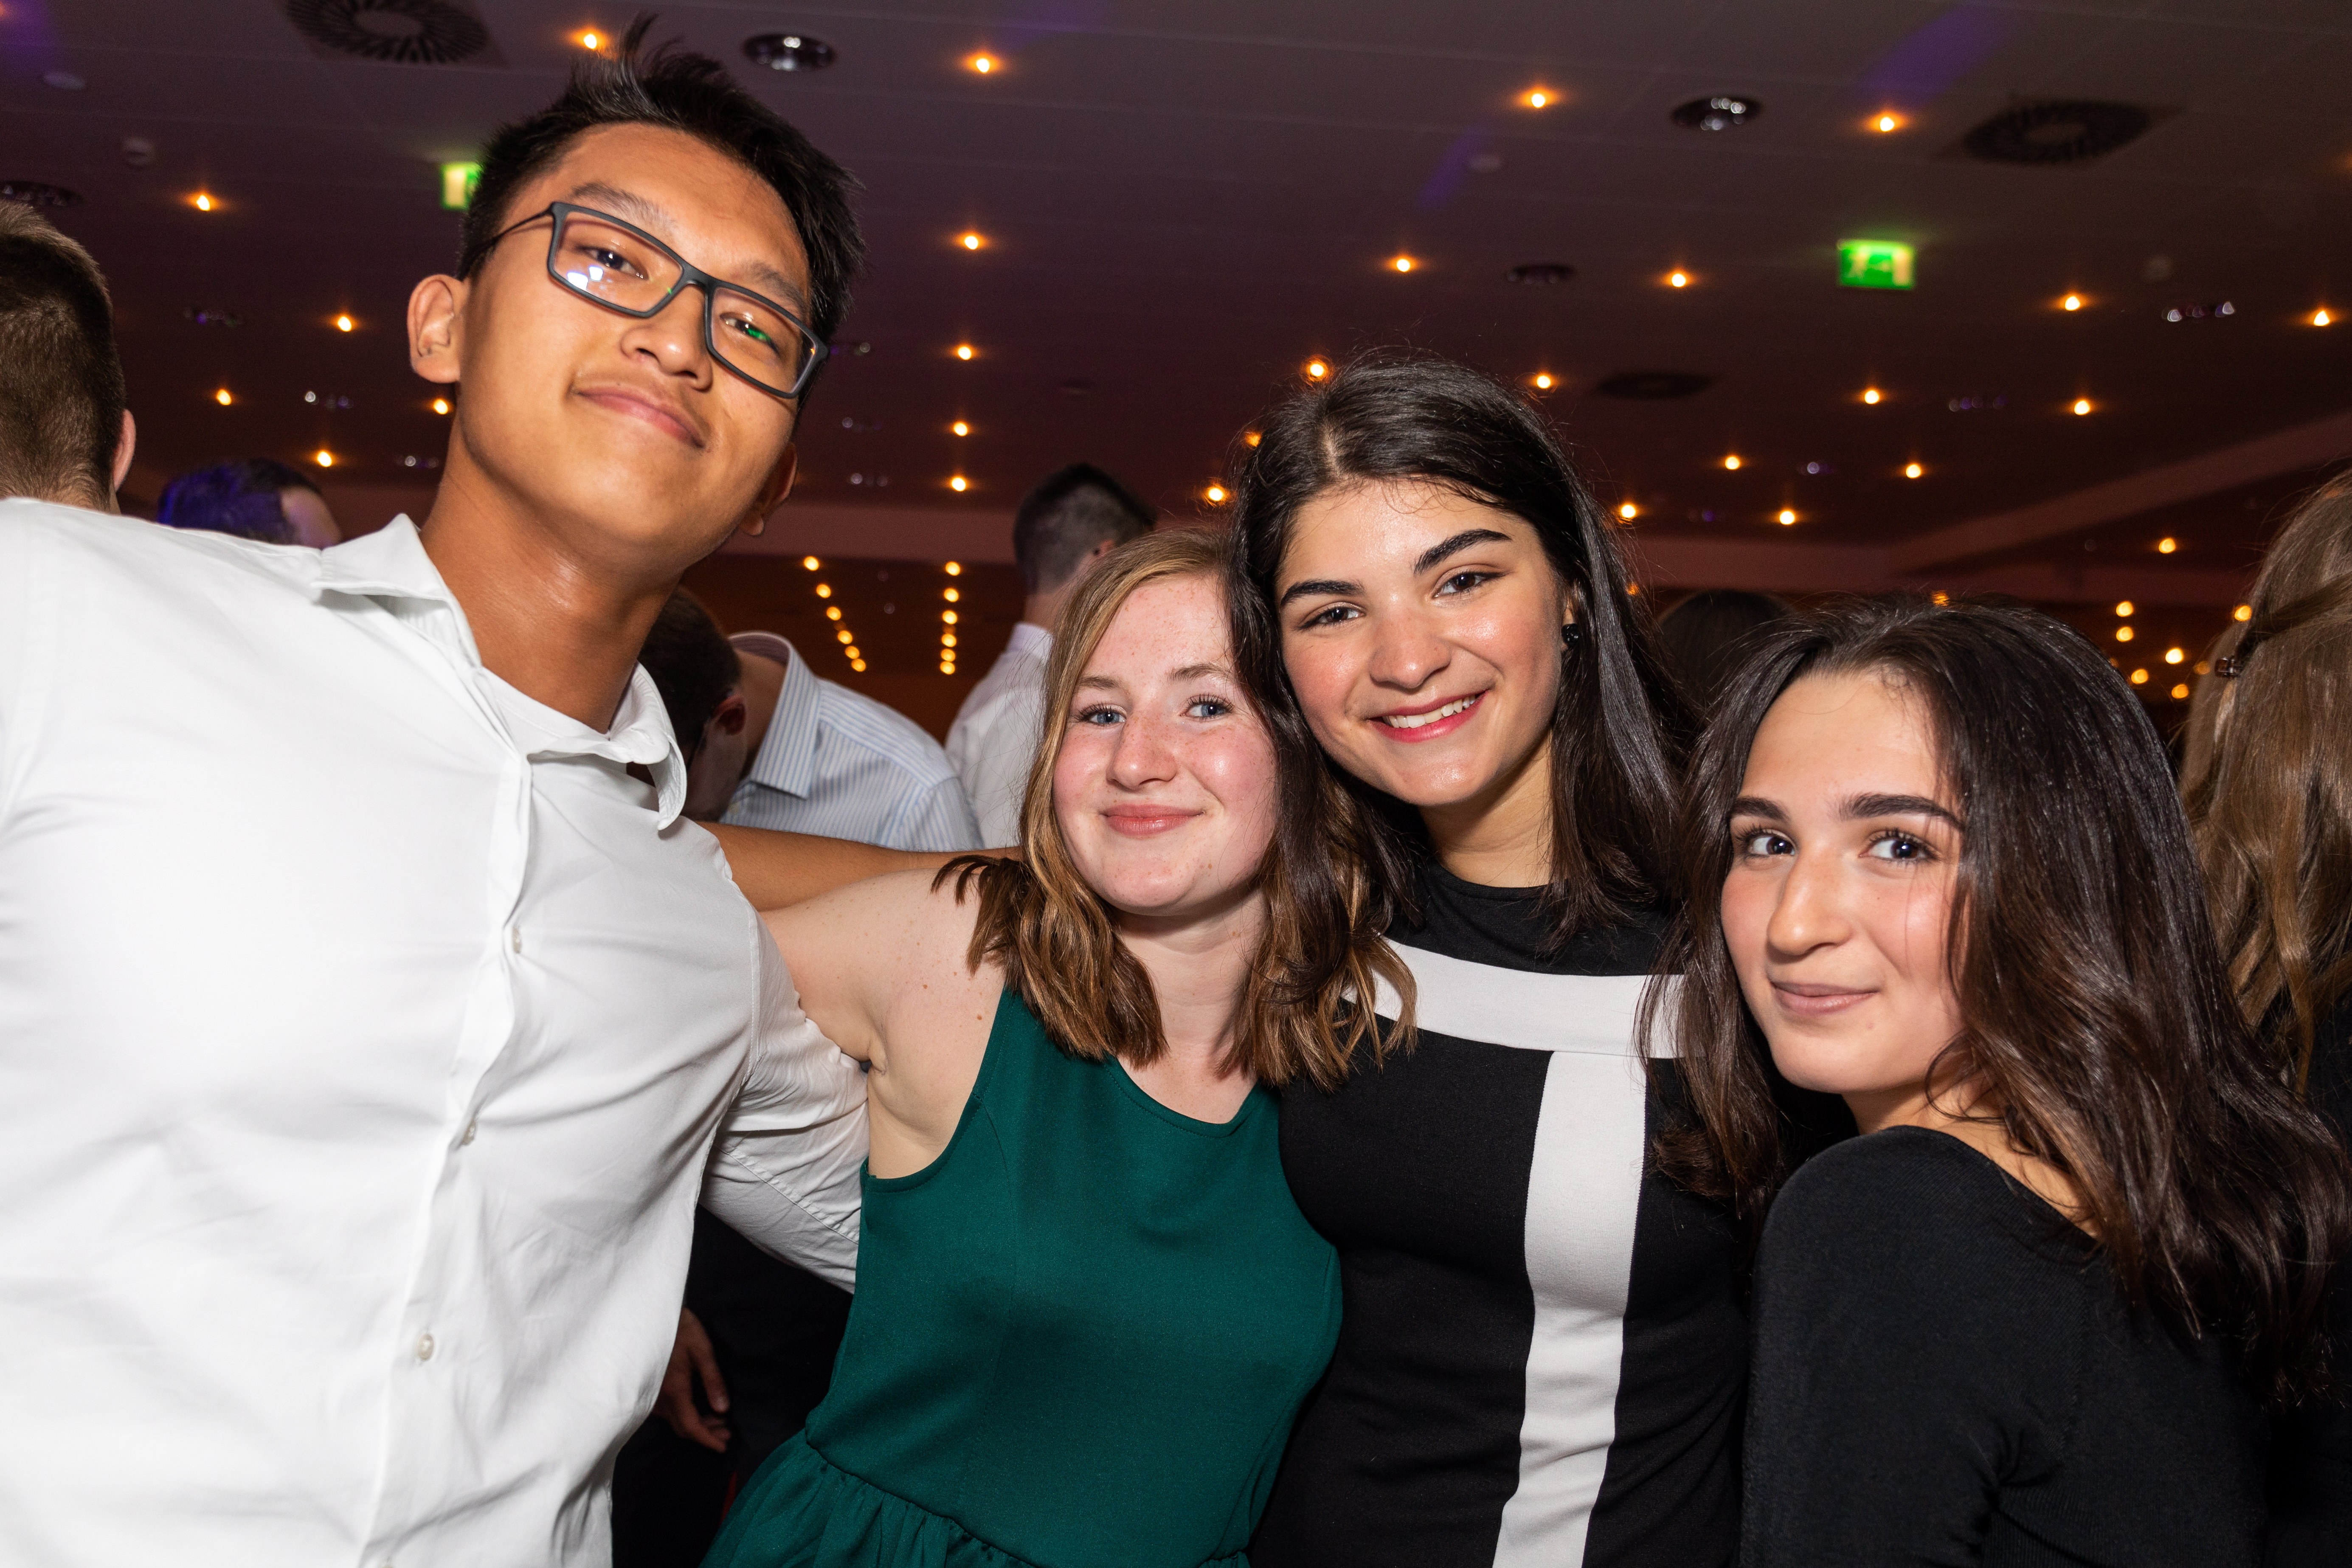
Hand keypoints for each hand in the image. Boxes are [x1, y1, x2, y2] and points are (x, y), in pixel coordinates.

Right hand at [653, 1307, 731, 1451]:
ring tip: (720, 1422)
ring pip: (675, 1421)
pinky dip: (686, 1416)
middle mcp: (660, 1400)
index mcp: (674, 1391)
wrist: (650, 1317)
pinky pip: (669, 1413)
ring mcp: (653, 1397)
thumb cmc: (680, 1330)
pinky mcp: (650, 1390)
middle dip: (706, 1435)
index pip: (691, 1426)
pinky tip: (701, 1409)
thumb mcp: (702, 1351)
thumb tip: (723, 1409)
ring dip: (697, 1425)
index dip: (707, 1440)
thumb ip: (713, 1381)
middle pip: (683, 1428)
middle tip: (728, 1433)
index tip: (723, 1447)